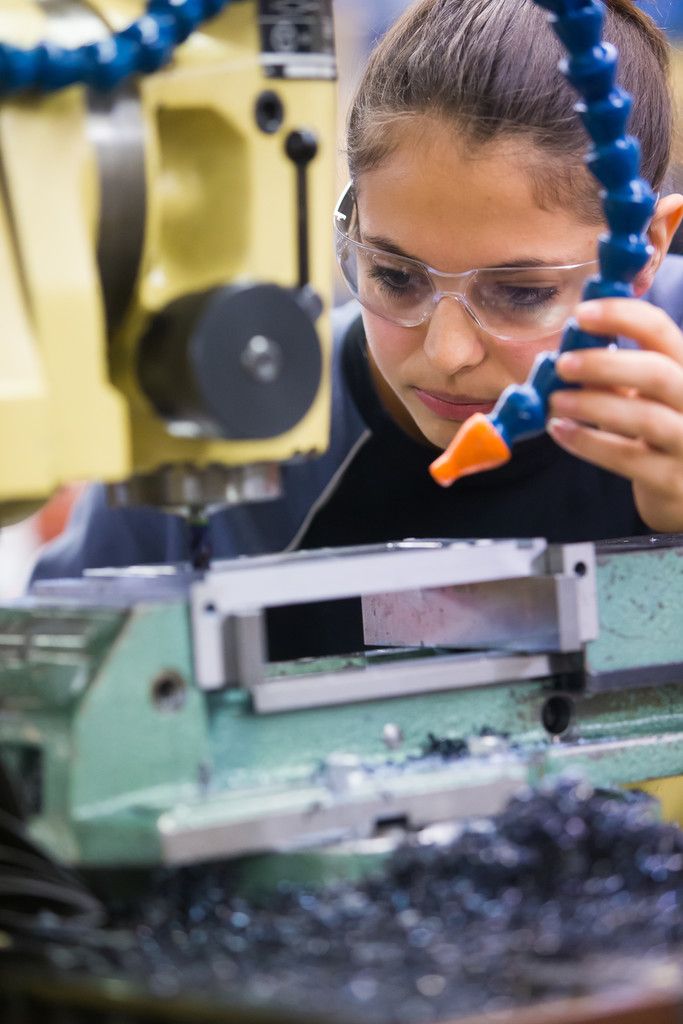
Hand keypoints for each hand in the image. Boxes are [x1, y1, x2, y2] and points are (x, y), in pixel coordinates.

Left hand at [548, 298, 682, 532]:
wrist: (682, 494)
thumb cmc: (656, 434)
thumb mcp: (644, 397)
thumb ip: (616, 375)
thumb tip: (569, 347)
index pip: (661, 330)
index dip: (622, 317)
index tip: (581, 314)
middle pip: (657, 373)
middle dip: (604, 365)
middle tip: (563, 364)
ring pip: (643, 417)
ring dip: (592, 406)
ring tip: (555, 401)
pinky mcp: (672, 481)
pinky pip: (627, 459)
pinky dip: (588, 443)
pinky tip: (560, 430)